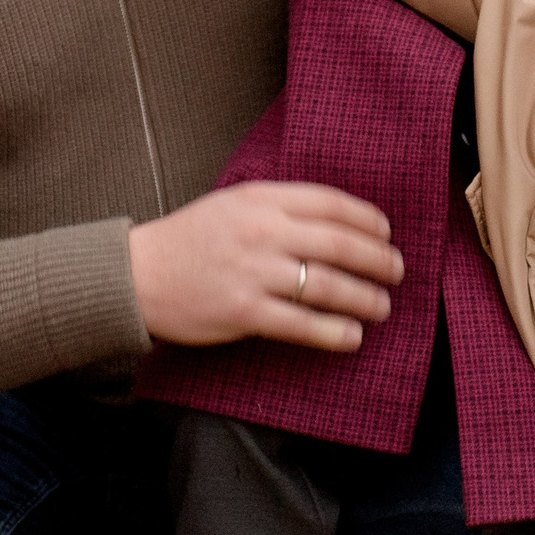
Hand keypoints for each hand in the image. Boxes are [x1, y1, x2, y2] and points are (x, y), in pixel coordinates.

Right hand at [129, 182, 402, 353]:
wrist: (138, 274)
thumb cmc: (189, 239)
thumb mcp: (233, 204)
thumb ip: (278, 207)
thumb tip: (334, 221)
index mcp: (261, 198)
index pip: (330, 203)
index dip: (367, 220)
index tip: (386, 233)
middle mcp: (262, 232)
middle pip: (338, 243)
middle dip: (377, 259)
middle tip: (397, 272)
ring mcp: (253, 273)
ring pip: (326, 285)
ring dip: (363, 297)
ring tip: (382, 306)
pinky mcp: (243, 311)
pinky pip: (300, 323)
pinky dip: (332, 331)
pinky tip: (352, 336)